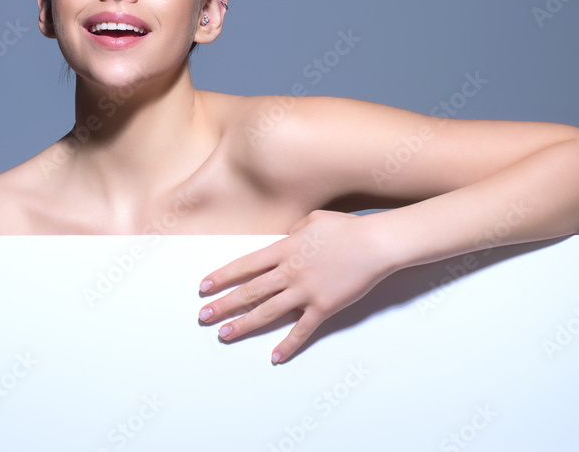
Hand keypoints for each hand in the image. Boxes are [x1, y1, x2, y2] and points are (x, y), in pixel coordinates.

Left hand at [197, 210, 395, 363]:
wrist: (375, 244)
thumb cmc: (346, 228)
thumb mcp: (312, 220)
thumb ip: (293, 232)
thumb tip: (284, 239)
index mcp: (284, 249)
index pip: (244, 265)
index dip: (222, 276)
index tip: (204, 287)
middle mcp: (289, 272)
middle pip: (249, 291)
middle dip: (223, 305)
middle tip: (203, 316)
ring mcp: (305, 292)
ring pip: (267, 312)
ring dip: (243, 325)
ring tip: (224, 335)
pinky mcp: (324, 307)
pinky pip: (302, 330)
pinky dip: (288, 345)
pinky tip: (275, 357)